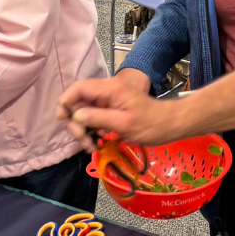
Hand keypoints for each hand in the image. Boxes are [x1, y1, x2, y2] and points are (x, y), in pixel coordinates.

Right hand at [57, 69, 172, 145]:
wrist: (170, 125)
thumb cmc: (151, 124)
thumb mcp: (124, 123)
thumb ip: (98, 118)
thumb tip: (75, 116)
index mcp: (109, 88)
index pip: (78, 88)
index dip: (66, 102)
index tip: (64, 121)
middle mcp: (105, 92)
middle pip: (77, 102)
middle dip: (75, 122)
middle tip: (83, 141)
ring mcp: (107, 101)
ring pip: (83, 113)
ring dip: (82, 130)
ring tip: (90, 146)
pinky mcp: (110, 111)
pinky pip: (92, 119)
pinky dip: (91, 131)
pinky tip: (96, 143)